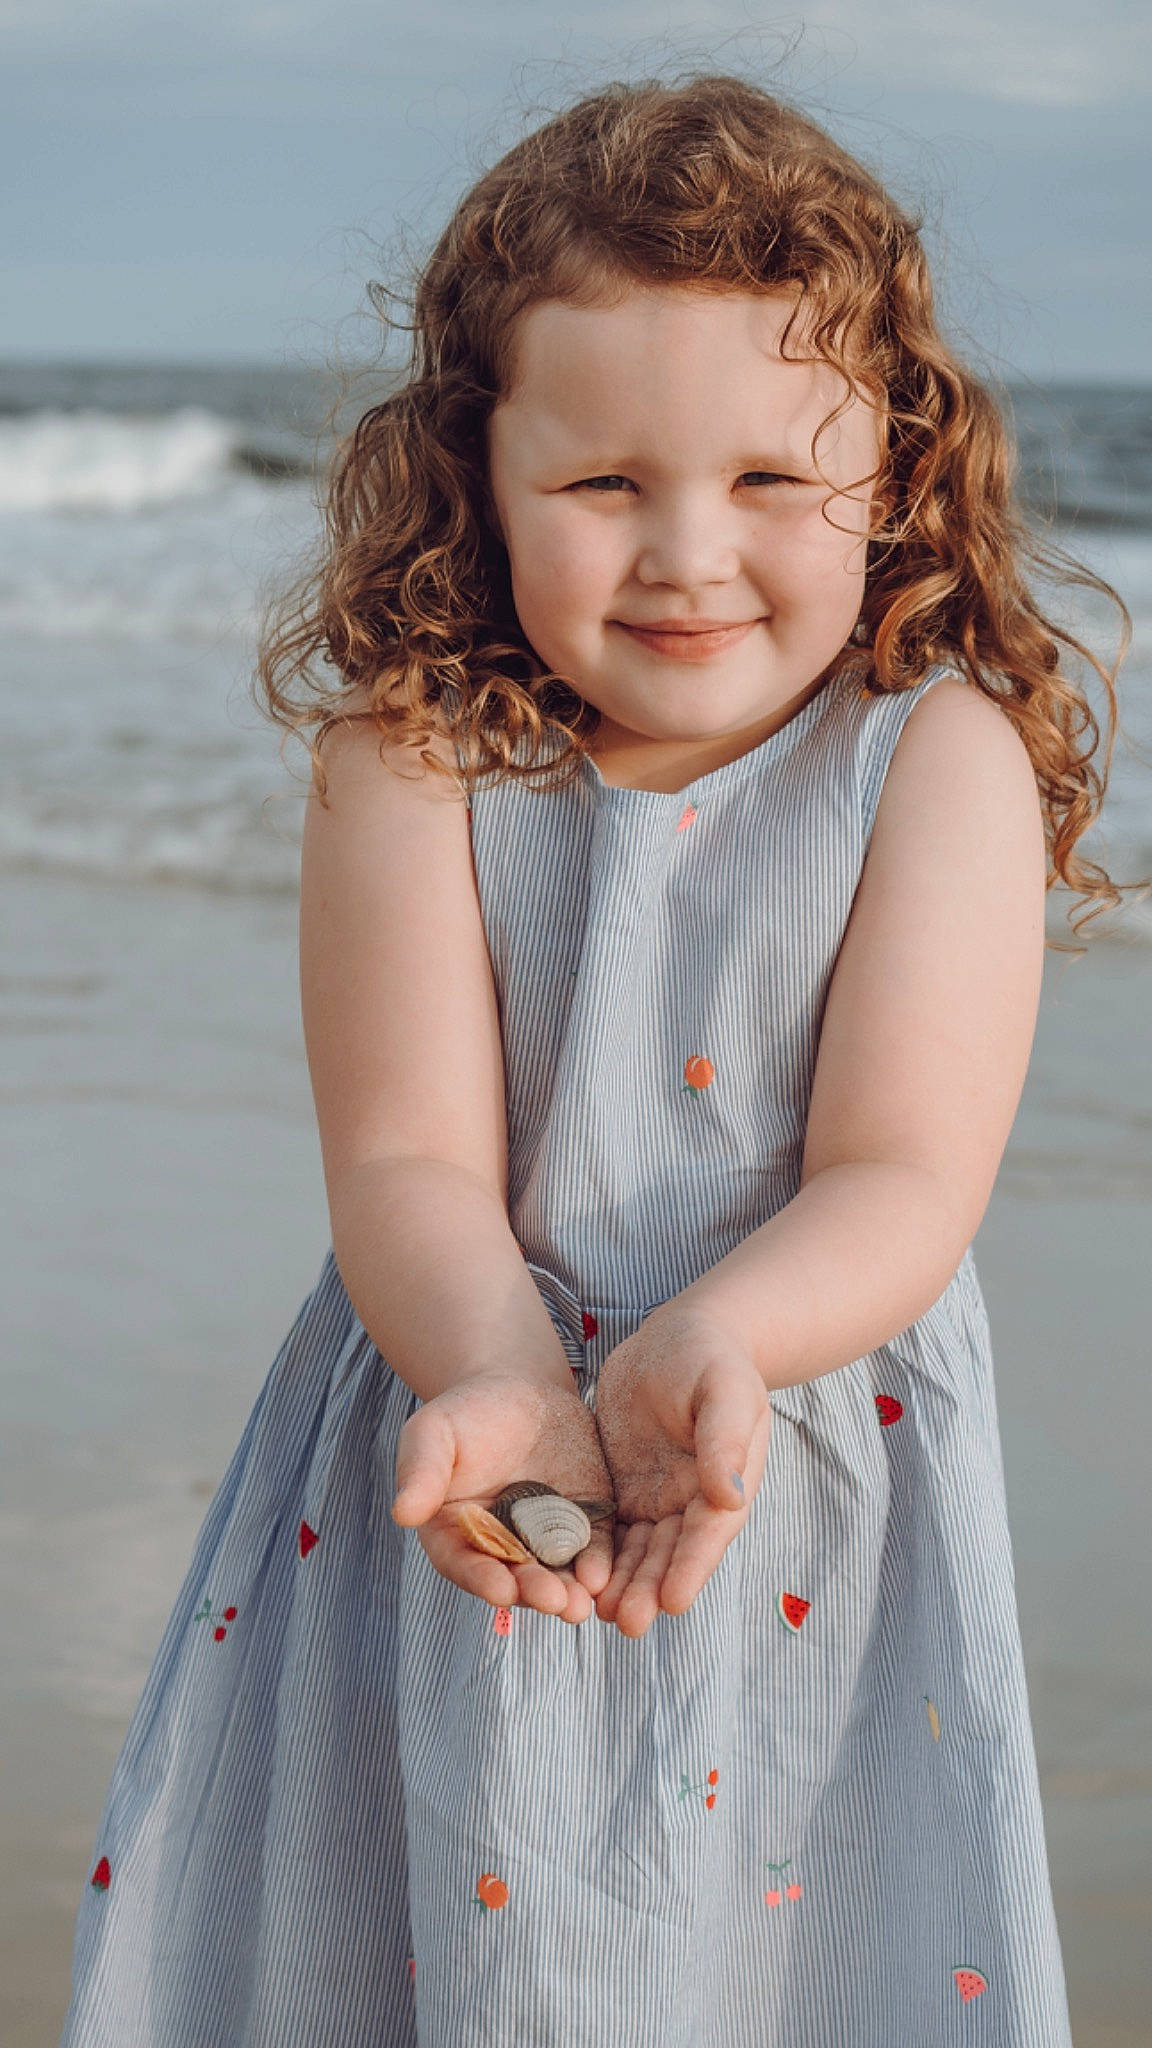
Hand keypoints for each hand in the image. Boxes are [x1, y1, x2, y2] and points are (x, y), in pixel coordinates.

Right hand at [390, 1372, 615, 1623]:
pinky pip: (592, 1548)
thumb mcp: (434, 1432)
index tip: (501, 1591)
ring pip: (557, 1572)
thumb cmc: (465, 1413)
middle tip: (557, 1603)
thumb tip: (403, 1513)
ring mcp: (545, 1538)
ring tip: (583, 1602)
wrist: (518, 1391)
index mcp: (456, 1534)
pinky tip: (604, 1574)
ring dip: (570, 1591)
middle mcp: (502, 1547)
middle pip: (516, 1577)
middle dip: (535, 1591)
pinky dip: (598, 1564)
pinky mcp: (583, 1522)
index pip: (466, 1564)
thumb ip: (421, 1471)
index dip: (483, 1579)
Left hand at [592, 1305, 772, 1636]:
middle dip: (650, 1589)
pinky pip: (609, 1529)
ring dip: (623, 1583)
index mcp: (725, 1482)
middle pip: (669, 1554)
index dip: (690, 1569)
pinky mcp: (622, 1488)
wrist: (679, 1337)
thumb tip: (730, 1494)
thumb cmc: (710, 1358)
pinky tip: (575, 1579)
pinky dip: (597, 1556)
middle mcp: (692, 1500)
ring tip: (599, 1615)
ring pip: (637, 1551)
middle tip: (626, 1623)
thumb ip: (723, 1439)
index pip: (707, 1535)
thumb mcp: (724, 1389)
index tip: (673, 1604)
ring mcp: (656, 1497)